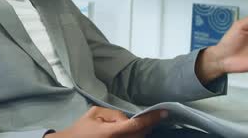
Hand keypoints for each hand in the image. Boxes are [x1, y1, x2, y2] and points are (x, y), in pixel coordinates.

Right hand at [45, 106, 166, 137]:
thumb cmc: (82, 128)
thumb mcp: (95, 113)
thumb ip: (114, 114)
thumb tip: (127, 119)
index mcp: (112, 133)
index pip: (137, 125)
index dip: (152, 118)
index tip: (165, 112)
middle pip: (142, 134)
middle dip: (148, 124)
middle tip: (156, 115)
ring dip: (143, 131)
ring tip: (145, 122)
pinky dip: (137, 135)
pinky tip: (136, 130)